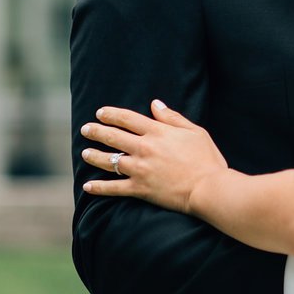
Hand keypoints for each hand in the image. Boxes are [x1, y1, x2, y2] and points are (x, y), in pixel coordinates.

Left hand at [80, 101, 228, 215]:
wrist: (208, 188)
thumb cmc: (206, 159)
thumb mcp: (194, 131)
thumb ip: (172, 117)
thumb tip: (155, 104)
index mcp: (157, 132)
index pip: (128, 119)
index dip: (112, 114)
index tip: (100, 112)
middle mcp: (144, 148)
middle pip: (113, 137)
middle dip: (96, 131)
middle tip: (85, 129)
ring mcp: (139, 169)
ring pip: (109, 161)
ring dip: (94, 156)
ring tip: (85, 153)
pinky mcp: (139, 189)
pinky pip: (113, 188)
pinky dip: (99, 187)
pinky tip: (87, 186)